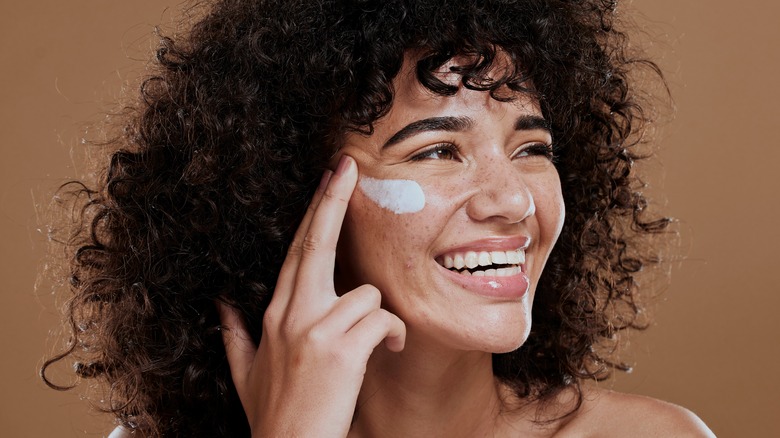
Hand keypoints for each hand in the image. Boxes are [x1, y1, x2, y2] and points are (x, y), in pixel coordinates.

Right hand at [217, 155, 405, 437]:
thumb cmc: (274, 416)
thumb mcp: (243, 374)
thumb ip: (234, 336)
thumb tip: (223, 306)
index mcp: (273, 315)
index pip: (296, 251)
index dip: (312, 213)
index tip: (326, 181)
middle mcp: (291, 313)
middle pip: (315, 243)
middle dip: (332, 200)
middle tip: (346, 167)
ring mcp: (315, 328)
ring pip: (366, 292)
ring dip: (379, 315)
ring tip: (379, 341)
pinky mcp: (341, 348)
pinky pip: (381, 318)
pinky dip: (392, 333)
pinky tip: (387, 351)